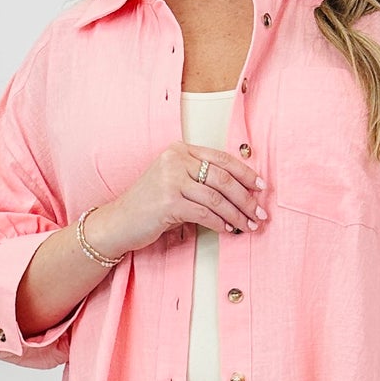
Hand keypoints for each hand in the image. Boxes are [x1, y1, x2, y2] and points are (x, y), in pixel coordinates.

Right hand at [88, 142, 268, 256]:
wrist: (118, 222)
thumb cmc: (149, 205)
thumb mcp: (174, 182)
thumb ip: (200, 179)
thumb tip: (240, 191)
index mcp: (180, 150)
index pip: (221, 159)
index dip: (245, 173)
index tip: (261, 187)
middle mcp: (175, 160)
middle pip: (223, 178)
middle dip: (246, 198)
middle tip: (259, 213)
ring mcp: (170, 180)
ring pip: (216, 198)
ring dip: (236, 215)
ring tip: (247, 226)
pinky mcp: (168, 202)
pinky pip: (204, 213)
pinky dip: (219, 223)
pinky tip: (227, 230)